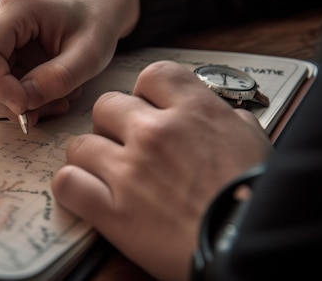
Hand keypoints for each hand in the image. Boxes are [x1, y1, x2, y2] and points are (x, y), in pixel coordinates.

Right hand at [0, 0, 139, 124]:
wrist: (100, 11)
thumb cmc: (97, 24)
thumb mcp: (89, 54)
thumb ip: (57, 78)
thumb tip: (23, 103)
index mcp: (17, 9)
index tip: (23, 107)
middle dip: (4, 98)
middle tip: (40, 112)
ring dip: (15, 102)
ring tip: (56, 102)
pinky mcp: (5, 53)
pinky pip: (0, 84)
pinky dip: (22, 99)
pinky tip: (51, 97)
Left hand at [52, 61, 271, 280]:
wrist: (247, 246)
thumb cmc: (254, 198)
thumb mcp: (253, 142)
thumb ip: (225, 119)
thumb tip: (214, 113)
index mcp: (193, 111)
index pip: (151, 75)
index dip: (145, 93)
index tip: (147, 108)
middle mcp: (156, 133)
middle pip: (106, 105)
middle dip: (113, 124)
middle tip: (125, 145)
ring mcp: (129, 170)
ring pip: (80, 143)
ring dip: (90, 157)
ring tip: (105, 173)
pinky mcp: (111, 210)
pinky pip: (67, 182)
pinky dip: (72, 187)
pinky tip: (87, 193)